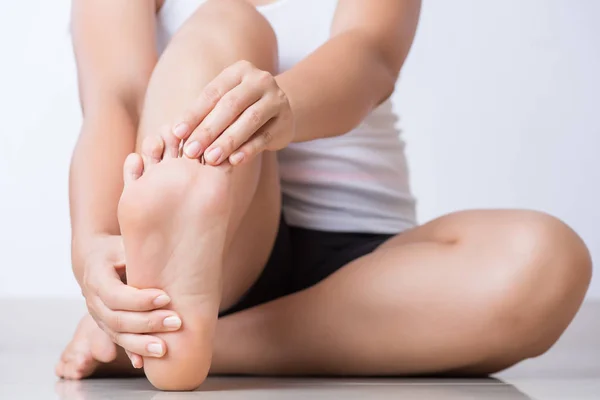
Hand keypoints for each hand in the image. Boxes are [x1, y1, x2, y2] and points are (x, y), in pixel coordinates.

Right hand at [75, 235, 181, 364]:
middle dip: (148, 322)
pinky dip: (132, 352)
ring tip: (164, 348)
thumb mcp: (124, 245)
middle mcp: (93, 300)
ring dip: (141, 343)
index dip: (140, 300)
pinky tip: (144, 363)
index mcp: (96, 277)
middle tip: (175, 322)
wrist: (95, 259)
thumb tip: (165, 256)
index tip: (166, 297)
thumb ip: (138, 254)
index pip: (116, 295)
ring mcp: (98, 316)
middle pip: (118, 318)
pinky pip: (118, 341)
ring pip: (118, 334)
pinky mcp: (106, 325)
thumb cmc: (116, 250)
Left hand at [170, 60, 294, 164]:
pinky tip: (234, 161)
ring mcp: (276, 100)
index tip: (177, 133)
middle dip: (209, 130)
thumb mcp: (223, 104)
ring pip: (250, 121)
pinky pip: (265, 137)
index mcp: (239, 71)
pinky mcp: (285, 122)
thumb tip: (174, 134)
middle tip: (191, 151)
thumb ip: (203, 115)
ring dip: (228, 141)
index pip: (212, 93)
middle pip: (231, 106)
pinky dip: (248, 149)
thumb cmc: (242, 108)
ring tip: (210, 159)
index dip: (194, 114)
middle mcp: (260, 81)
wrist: (281, 111)